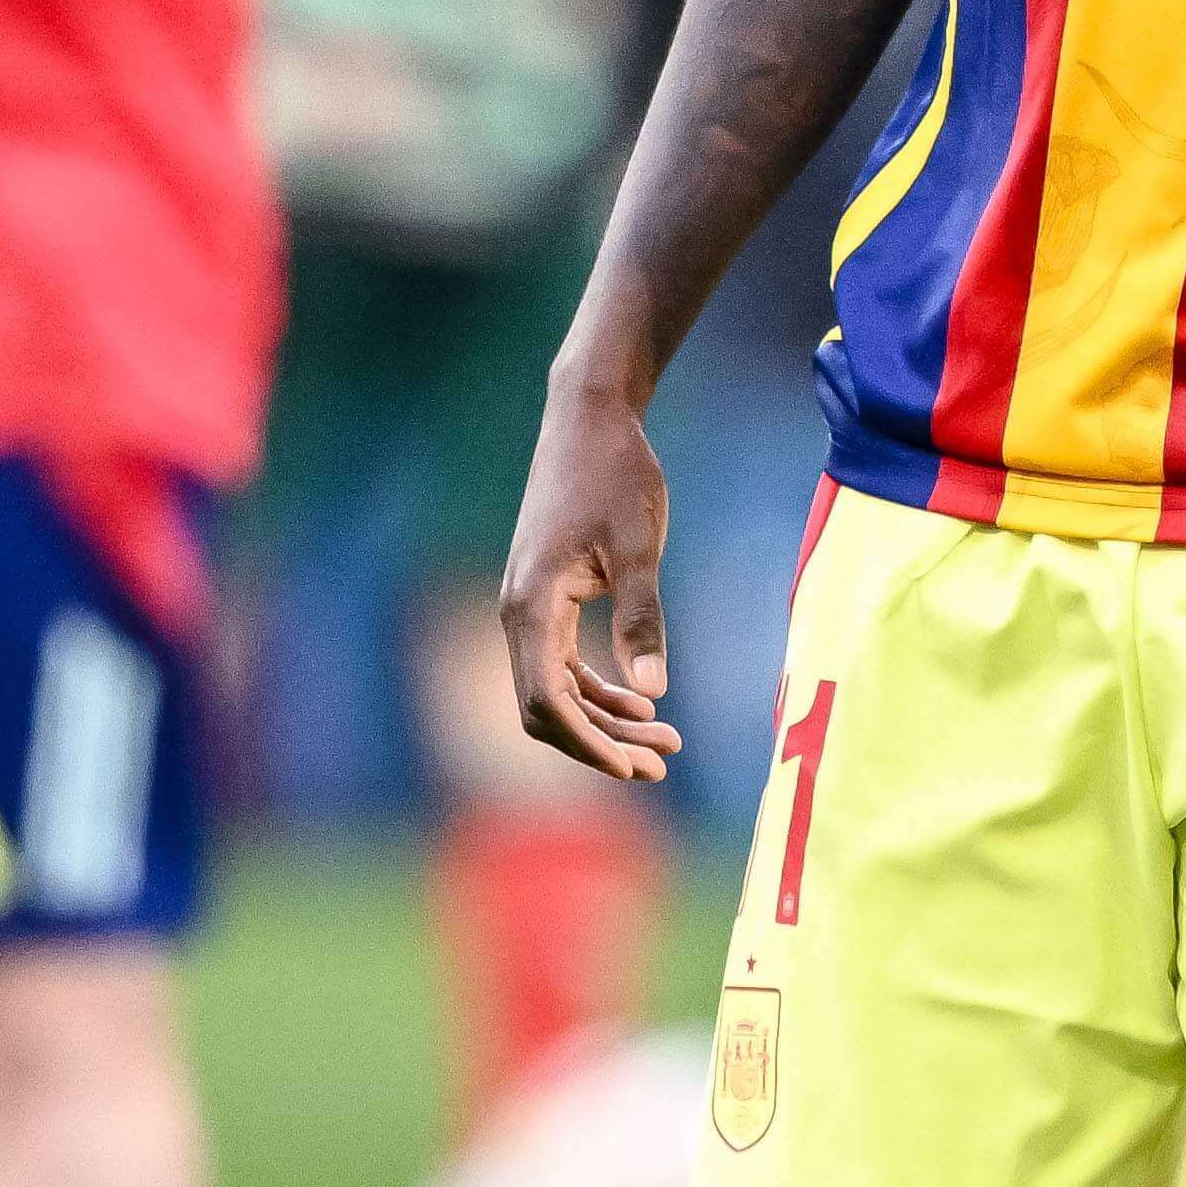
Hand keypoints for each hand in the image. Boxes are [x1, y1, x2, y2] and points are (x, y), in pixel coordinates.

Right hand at [498, 373, 684, 782]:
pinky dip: (598, 690)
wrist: (590, 418)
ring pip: (557, 689)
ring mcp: (530, 608)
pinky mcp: (547, 598)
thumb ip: (642, 618)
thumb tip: (653, 694)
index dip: (588, 744)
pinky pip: (564, 663)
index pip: (547, 702)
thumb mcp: (640, 545)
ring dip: (606, 721)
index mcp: (531, 606)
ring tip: (666, 741)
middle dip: (601, 743)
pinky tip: (642, 702)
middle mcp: (518, 613)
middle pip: (547, 708)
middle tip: (663, 763)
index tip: (636, 768)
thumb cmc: (616, 474)